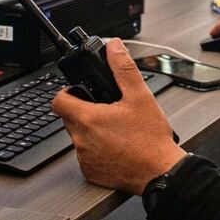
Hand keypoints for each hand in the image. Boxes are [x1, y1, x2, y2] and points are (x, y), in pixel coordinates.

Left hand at [51, 39, 185, 194]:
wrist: (160, 172)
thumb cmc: (150, 139)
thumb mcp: (140, 96)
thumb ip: (123, 68)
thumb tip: (114, 47)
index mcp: (87, 119)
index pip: (58, 101)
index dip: (67, 92)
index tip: (78, 92)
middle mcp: (81, 140)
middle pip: (70, 118)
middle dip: (85, 111)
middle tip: (108, 110)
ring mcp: (85, 159)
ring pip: (79, 137)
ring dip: (92, 131)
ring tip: (116, 129)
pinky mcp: (90, 173)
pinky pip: (87, 156)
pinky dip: (97, 150)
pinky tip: (117, 146)